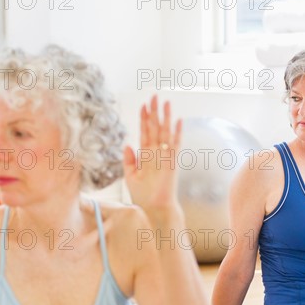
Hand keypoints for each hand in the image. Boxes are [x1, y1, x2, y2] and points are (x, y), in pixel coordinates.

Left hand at [123, 96, 181, 210]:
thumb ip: (128, 160)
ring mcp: (165, 156)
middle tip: (154, 95)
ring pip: (166, 133)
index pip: (145, 132)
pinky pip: (176, 145)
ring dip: (166, 117)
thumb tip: (126, 144)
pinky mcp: (172, 162)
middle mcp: (156, 153)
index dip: (144, 119)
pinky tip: (178, 121)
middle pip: (155, 128)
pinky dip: (177, 133)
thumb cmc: (143, 196)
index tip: (143, 105)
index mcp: (145, 155)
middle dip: (154, 112)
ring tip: (165, 102)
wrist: (154, 209)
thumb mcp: (130, 176)